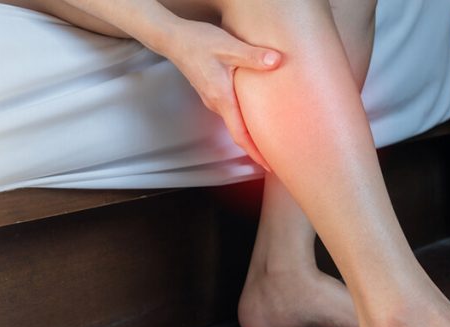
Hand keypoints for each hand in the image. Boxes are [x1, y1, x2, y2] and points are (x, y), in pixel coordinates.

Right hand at [163, 21, 280, 171]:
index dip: (255, 152)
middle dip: (256, 147)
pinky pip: (230, 110)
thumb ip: (252, 56)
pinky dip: (244, 117)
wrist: (172, 38)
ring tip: (270, 136)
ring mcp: (212, 98)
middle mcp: (215, 103)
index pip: (240, 135)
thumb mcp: (228, 46)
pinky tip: (255, 112)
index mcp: (222, 98)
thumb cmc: (197, 42)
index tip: (269, 165)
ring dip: (250, 131)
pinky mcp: (211, 90)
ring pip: (234, 121)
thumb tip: (276, 61)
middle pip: (238, 132)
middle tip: (276, 156)